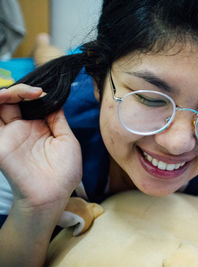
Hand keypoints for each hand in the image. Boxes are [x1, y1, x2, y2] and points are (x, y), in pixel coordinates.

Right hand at [0, 84, 81, 211]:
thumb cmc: (64, 172)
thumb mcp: (67, 140)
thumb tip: (54, 100)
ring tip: (13, 93)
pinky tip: (3, 99)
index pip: (30, 102)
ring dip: (3, 94)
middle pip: (12, 100)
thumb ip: (58, 120)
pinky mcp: (0, 144)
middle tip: (33, 92)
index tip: (43, 93)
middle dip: (19, 90)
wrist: (53, 195)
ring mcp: (9, 135)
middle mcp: (22, 128)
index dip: (34, 93)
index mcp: (39, 127)